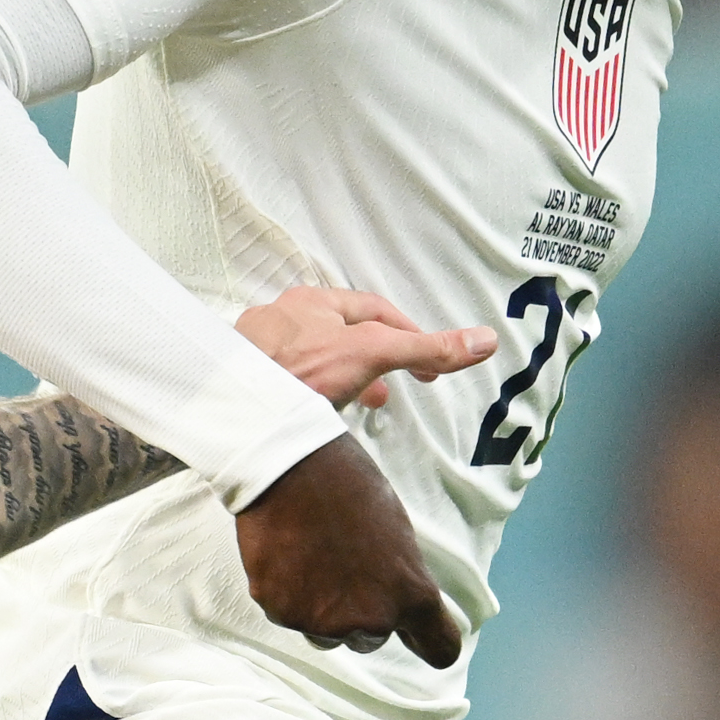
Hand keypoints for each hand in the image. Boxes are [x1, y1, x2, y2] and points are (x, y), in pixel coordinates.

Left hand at [231, 279, 492, 411]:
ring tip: (358, 407)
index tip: (426, 365)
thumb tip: (485, 340)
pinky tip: (312, 418)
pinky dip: (307, 396)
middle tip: (393, 390)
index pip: (372, 310)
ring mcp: (255, 352)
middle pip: (338, 335)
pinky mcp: (240, 384)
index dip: (406, 335)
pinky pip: (282, 384)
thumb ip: (425, 348)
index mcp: (311, 301)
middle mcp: (279, 319)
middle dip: (372, 360)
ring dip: (339, 379)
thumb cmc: (299, 370)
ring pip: (308, 359)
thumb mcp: (373, 354)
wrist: (233, 410)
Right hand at [233, 435, 459, 664]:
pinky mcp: (281, 611)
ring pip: (324, 634)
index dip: (430, 643)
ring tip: (311, 557)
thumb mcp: (398, 533)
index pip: (439, 647)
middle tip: (342, 567)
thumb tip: (394, 599)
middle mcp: (371, 619)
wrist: (290, 466)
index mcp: (411, 595)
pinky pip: (287, 614)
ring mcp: (323, 621)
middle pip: (369, 640)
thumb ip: (399, 579)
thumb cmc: (350, 487)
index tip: (421, 640)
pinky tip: (286, 554)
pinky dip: (286, 593)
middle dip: (358, 615)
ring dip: (320, 609)